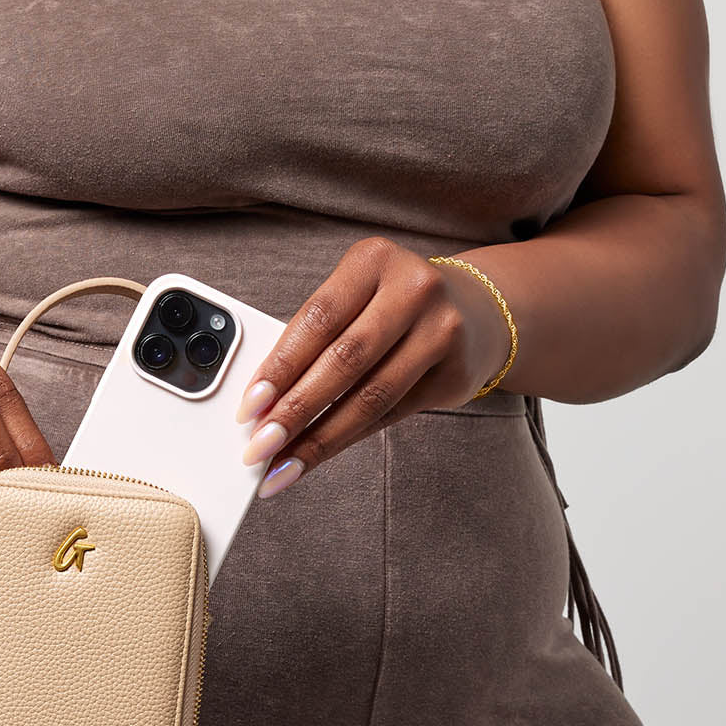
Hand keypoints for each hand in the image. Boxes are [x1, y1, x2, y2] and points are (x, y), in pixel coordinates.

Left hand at [235, 237, 512, 495]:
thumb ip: (315, 336)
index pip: (317, 319)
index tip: (248, 406)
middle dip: (295, 410)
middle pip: (344, 362)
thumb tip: (262, 399)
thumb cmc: (393, 305)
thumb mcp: (355, 297)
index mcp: (375, 260)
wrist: (477, 311)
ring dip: (319, 439)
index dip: (279, 367)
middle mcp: (414, 291)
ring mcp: (442, 333)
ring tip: (282, 465)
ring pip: (370, 397)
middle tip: (259, 446)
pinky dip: (347, 439)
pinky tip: (317, 456)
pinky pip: (390, 415)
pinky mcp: (455, 376)